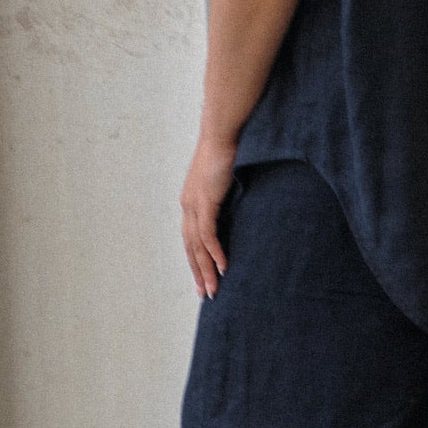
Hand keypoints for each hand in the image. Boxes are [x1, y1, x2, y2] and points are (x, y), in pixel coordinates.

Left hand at [181, 136, 236, 298]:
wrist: (222, 133)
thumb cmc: (227, 150)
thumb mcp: (225, 177)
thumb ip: (226, 193)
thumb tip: (238, 201)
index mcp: (191, 201)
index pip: (191, 238)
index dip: (197, 259)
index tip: (204, 277)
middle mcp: (188, 206)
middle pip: (190, 247)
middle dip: (198, 272)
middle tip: (206, 294)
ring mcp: (194, 205)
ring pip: (197, 247)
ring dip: (205, 270)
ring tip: (214, 289)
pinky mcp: (204, 202)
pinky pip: (208, 235)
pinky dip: (214, 253)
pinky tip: (223, 267)